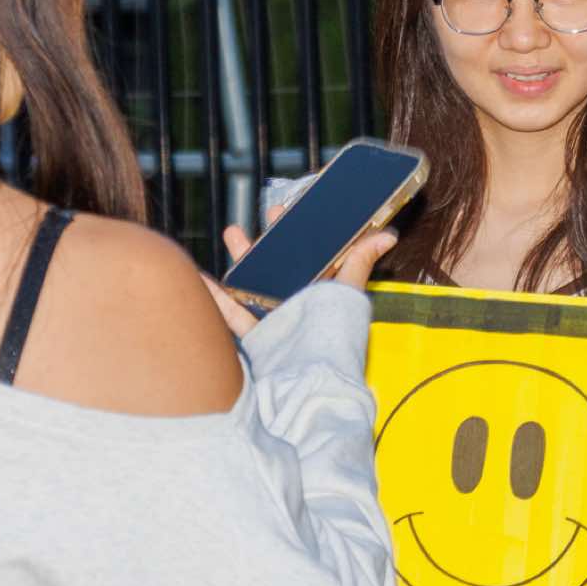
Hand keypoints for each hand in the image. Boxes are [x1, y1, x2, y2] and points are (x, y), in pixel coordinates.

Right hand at [199, 223, 399, 338]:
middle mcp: (300, 304)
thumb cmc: (332, 333)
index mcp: (322, 291)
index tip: (287, 212)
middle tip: (268, 216)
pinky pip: (233, 313)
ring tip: (232, 232)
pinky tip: (198, 277)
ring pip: (255, 284)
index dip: (298, 233)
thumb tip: (388, 234)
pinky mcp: (258, 336)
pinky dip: (215, 296)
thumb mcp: (347, 290)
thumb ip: (360, 262)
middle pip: (280, 267)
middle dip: (270, 241)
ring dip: (242, 258)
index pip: (310, 256)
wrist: (309, 374)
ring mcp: (277, 319)